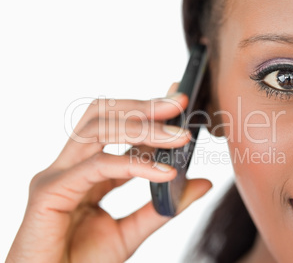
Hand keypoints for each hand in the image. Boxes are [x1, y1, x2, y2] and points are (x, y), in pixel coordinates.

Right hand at [6, 87, 211, 262]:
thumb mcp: (130, 233)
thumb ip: (162, 207)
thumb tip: (202, 182)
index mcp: (87, 171)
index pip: (116, 128)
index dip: (146, 111)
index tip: (178, 101)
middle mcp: (70, 166)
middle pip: (102, 116)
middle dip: (142, 106)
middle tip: (179, 102)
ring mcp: (57, 175)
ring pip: (98, 131)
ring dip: (143, 128)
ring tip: (179, 137)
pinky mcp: (49, 192)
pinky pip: (98, 166)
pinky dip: (134, 165)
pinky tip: (164, 172)